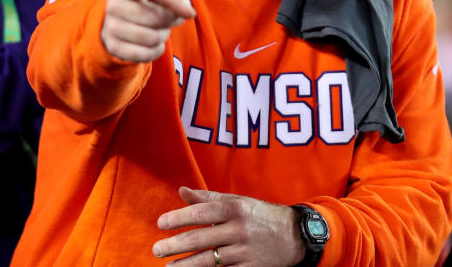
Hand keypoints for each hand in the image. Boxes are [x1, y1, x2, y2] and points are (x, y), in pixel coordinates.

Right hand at [101, 0, 194, 61]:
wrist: (129, 18)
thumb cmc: (151, 0)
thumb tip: (189, 13)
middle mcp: (112, 5)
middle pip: (152, 17)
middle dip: (168, 19)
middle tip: (168, 18)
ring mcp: (110, 27)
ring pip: (149, 37)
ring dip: (163, 35)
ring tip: (160, 29)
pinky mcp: (113, 47)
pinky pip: (143, 54)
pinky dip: (157, 50)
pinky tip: (155, 42)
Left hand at [153, 186, 304, 265]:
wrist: (295, 235)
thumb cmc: (260, 215)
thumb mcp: (238, 201)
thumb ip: (209, 198)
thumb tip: (181, 191)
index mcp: (235, 208)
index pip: (202, 213)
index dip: (179, 217)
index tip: (160, 224)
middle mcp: (239, 229)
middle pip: (201, 239)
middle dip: (175, 245)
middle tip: (156, 249)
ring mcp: (245, 251)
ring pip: (209, 261)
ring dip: (185, 265)